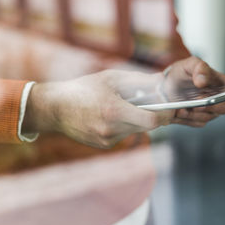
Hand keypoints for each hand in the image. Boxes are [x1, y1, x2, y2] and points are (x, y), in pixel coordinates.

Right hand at [22, 70, 172, 147]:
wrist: (55, 109)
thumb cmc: (83, 89)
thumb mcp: (111, 78)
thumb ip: (139, 81)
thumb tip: (161, 81)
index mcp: (114, 111)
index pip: (152, 120)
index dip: (165, 114)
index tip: (170, 107)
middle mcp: (111, 130)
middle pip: (147, 127)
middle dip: (153, 115)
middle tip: (151, 103)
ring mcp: (107, 141)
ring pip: (136, 131)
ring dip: (138, 120)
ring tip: (126, 106)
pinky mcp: (104, 145)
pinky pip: (124, 135)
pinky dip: (125, 126)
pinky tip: (112, 115)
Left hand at [165, 56, 224, 126]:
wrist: (161, 91)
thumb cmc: (179, 75)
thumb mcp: (187, 65)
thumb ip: (198, 67)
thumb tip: (204, 81)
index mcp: (221, 84)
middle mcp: (219, 99)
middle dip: (213, 105)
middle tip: (198, 101)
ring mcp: (209, 112)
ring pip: (209, 117)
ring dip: (195, 112)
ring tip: (182, 106)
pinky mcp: (199, 120)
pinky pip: (198, 123)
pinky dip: (187, 118)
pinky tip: (179, 111)